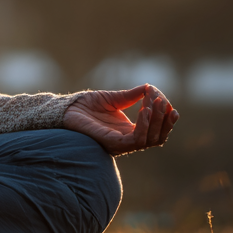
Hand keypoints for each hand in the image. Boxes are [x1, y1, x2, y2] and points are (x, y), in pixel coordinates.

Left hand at [61, 84, 177, 156]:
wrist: (67, 109)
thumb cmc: (87, 105)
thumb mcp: (114, 98)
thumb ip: (132, 96)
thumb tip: (150, 88)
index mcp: (130, 131)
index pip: (157, 130)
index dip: (165, 117)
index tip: (165, 100)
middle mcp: (129, 140)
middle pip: (158, 137)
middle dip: (165, 119)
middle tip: (164, 101)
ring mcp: (122, 144)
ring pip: (151, 139)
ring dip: (157, 120)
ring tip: (155, 102)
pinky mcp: (114, 144)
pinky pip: (136, 140)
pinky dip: (144, 125)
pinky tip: (144, 110)